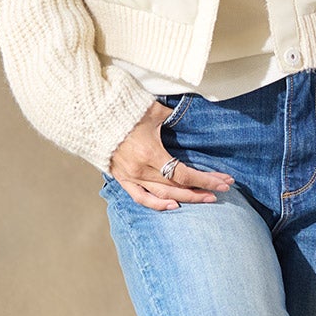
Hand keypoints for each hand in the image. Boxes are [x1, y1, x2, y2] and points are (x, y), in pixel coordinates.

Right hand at [107, 100, 233, 210]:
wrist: (92, 116)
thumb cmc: (124, 110)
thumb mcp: (153, 110)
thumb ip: (173, 116)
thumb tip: (190, 116)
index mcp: (151, 153)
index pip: (184, 174)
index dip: (206, 180)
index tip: (224, 182)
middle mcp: (141, 169)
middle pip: (177, 187)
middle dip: (201, 190)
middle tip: (221, 192)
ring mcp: (130, 176)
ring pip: (162, 195)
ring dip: (185, 198)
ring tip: (204, 199)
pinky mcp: (121, 178)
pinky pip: (140, 197)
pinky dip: (157, 204)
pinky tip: (173, 206)